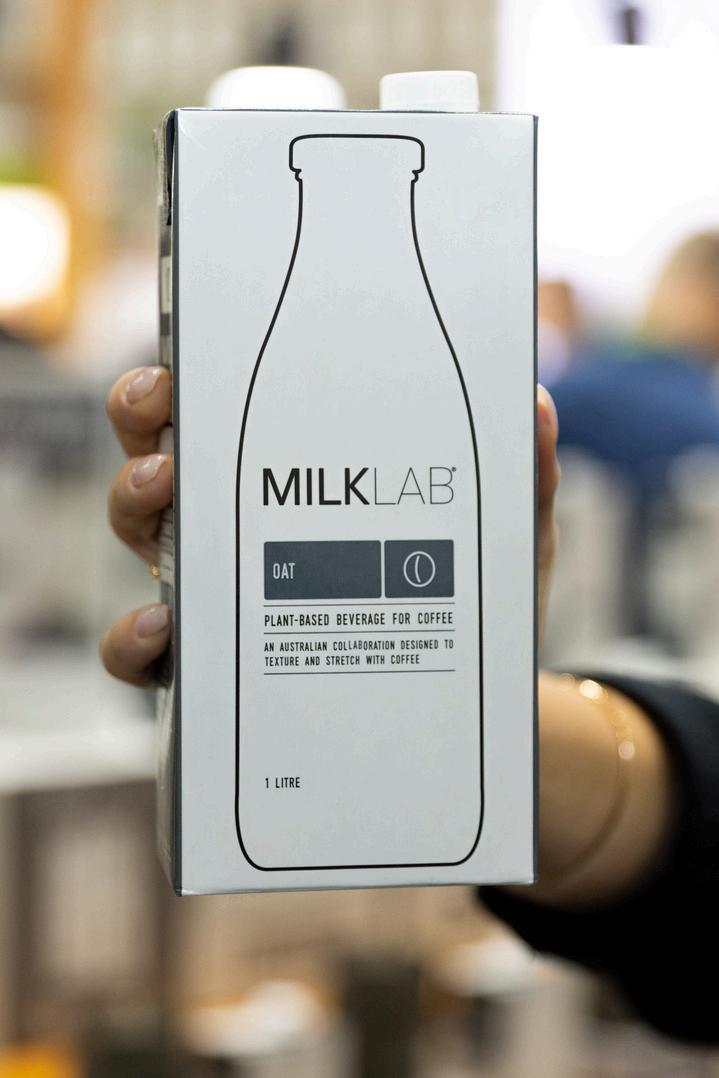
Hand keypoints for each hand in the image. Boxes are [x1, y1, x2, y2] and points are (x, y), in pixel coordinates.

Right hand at [100, 370, 559, 686]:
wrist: (464, 708)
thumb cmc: (469, 608)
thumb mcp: (503, 542)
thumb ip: (520, 483)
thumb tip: (536, 408)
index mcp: (302, 482)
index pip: (237, 413)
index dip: (194, 377)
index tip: (188, 351)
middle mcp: (247, 529)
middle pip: (165, 457)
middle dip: (144, 421)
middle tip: (165, 407)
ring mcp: (225, 595)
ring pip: (142, 537)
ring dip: (132, 503)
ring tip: (165, 492)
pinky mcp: (214, 669)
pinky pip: (145, 653)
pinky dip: (134, 637)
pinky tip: (163, 624)